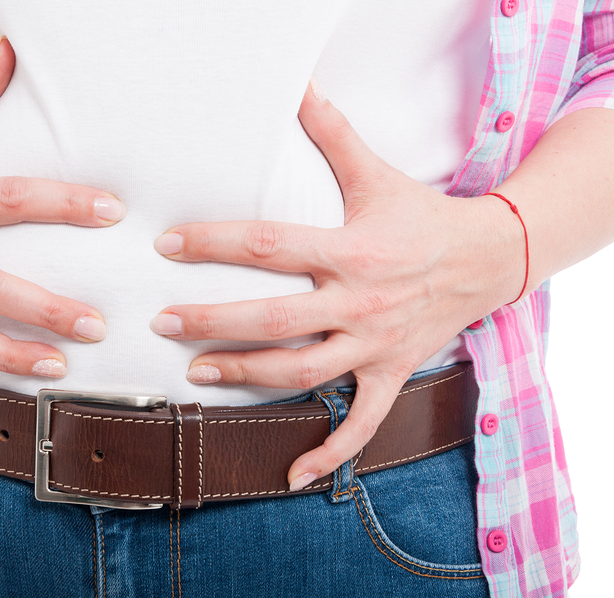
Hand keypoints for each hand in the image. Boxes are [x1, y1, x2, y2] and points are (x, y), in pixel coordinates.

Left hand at [150, 81, 524, 488]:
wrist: (486, 258)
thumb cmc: (419, 216)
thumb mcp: (375, 173)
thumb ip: (331, 134)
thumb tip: (298, 86)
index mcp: (349, 250)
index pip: (269, 245)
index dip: (214, 244)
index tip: (166, 246)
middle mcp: (359, 302)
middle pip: (275, 319)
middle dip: (212, 323)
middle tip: (162, 324)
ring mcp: (374, 344)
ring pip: (303, 371)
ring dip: (247, 377)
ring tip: (196, 374)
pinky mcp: (389, 373)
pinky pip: (362, 424)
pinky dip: (330, 452)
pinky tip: (292, 475)